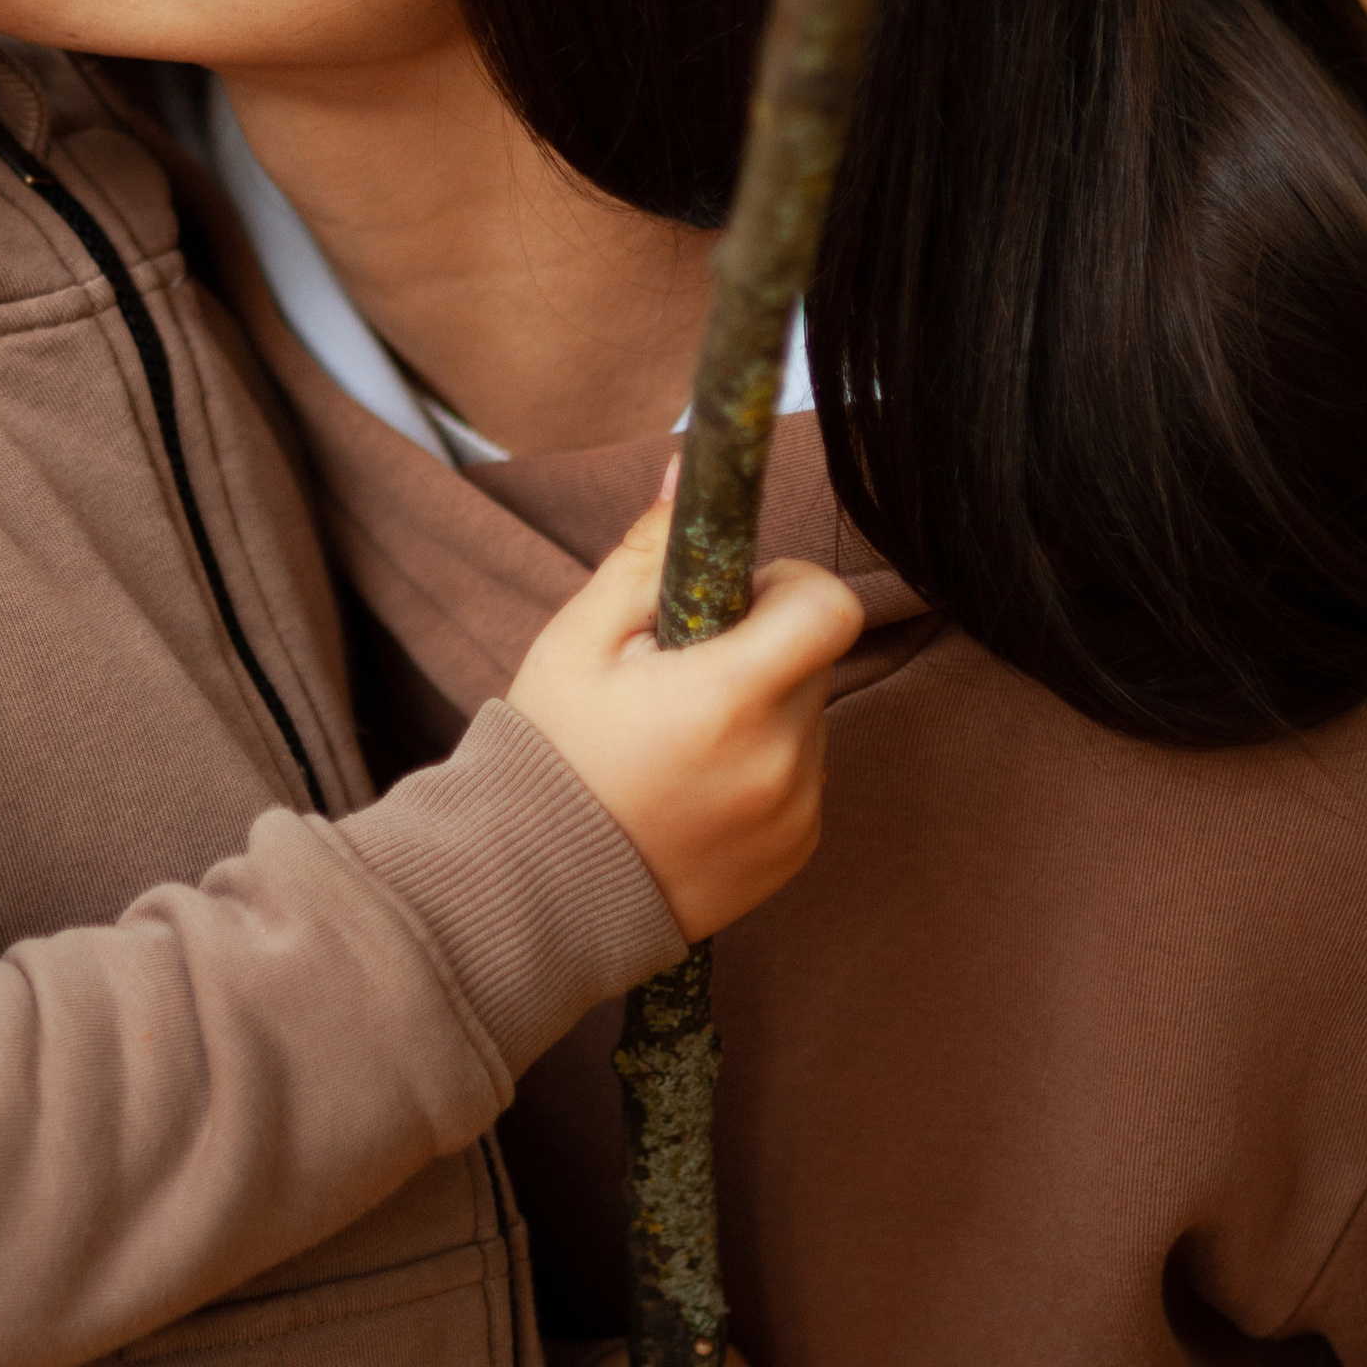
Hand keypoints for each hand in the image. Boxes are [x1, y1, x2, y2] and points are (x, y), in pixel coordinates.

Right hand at [505, 477, 857, 940]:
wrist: (537, 893)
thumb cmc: (553, 755)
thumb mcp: (580, 640)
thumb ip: (645, 555)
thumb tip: (689, 473)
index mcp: (730, 698)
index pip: (829, 606)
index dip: (790, 586)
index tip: (734, 600)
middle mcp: (779, 759)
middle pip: (812, 657)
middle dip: (760, 647)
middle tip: (680, 674)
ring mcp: (796, 811)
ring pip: (808, 716)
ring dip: (761, 708)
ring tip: (677, 740)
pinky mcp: (799, 848)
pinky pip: (801, 774)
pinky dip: (760, 764)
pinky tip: (691, 785)